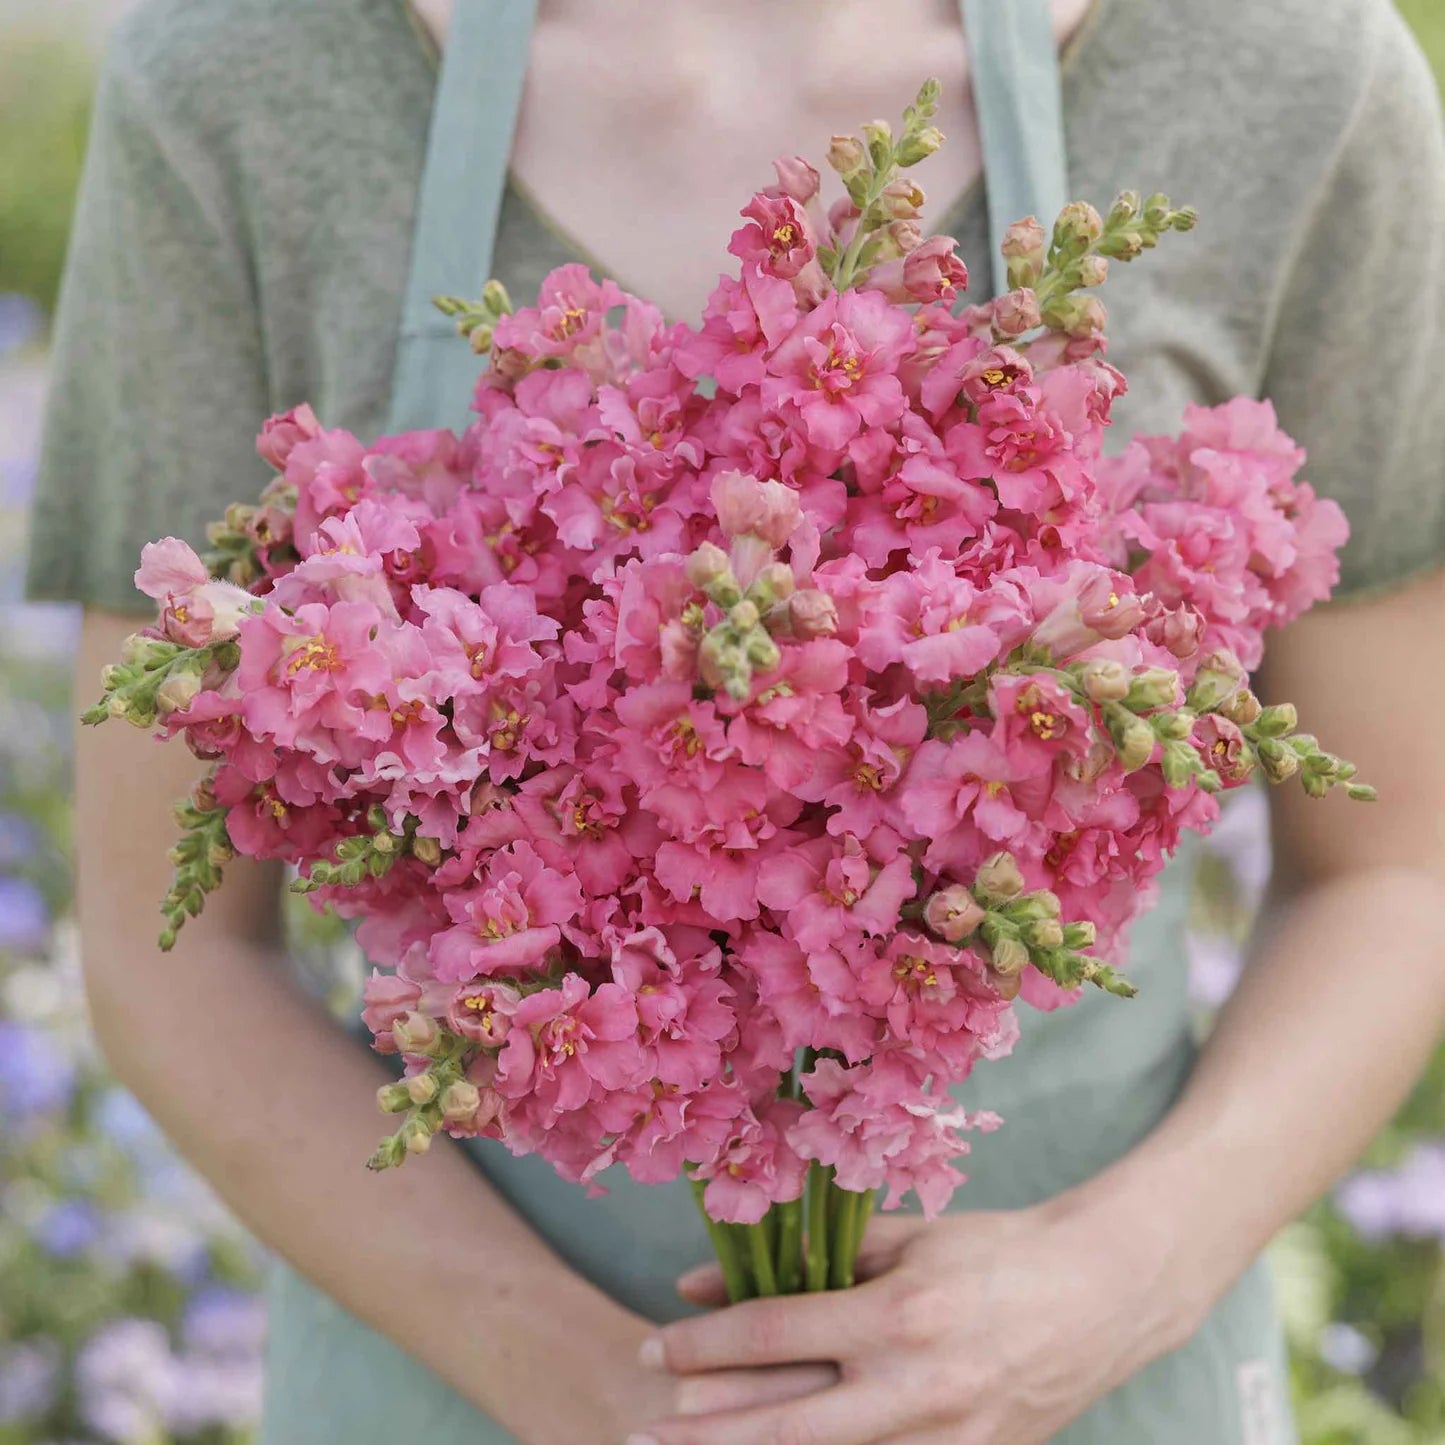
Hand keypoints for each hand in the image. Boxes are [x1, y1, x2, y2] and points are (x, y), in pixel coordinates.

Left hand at [629, 1188, 1201, 1444]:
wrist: (1103, 1296)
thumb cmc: (997, 1251)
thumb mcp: (907, 1236)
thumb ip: (813, 1256)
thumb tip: (717, 1276)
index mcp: (899, 1313)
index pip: (777, 1333)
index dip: (705, 1345)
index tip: (653, 1349)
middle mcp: (917, 1386)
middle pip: (787, 1426)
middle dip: (707, 1434)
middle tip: (641, 1435)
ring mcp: (946, 1440)